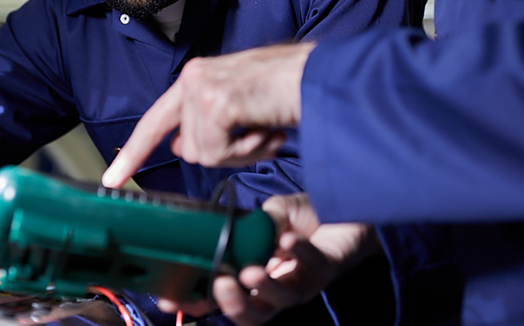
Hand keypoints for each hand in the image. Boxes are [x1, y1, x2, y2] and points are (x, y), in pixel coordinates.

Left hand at [102, 42, 313, 187]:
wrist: (321, 78)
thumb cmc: (293, 91)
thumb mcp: (243, 107)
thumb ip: (209, 123)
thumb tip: (181, 146)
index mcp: (198, 76)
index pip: (156, 119)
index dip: (134, 152)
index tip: (112, 180)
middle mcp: (194, 76)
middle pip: (186, 148)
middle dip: (224, 153)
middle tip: (259, 134)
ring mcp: (202, 88)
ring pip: (202, 154)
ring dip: (241, 152)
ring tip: (267, 128)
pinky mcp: (215, 103)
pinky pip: (217, 154)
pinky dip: (247, 152)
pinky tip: (268, 129)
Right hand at [163, 194, 378, 325]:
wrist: (351, 209)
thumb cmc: (309, 215)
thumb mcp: (274, 212)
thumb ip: (255, 222)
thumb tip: (237, 230)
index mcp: (258, 275)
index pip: (224, 297)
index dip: (198, 302)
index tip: (172, 300)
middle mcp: (280, 285)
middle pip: (252, 315)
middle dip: (233, 306)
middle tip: (220, 285)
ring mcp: (305, 280)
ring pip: (282, 300)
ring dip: (264, 287)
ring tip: (251, 269)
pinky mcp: (328, 268)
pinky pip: (312, 266)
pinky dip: (298, 252)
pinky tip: (288, 238)